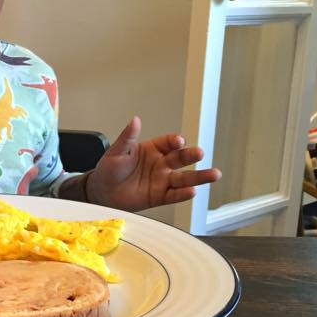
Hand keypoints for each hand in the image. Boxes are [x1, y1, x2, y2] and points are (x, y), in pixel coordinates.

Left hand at [85, 117, 220, 211]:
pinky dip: (183, 194)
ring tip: (214, 174)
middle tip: (200, 153)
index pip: (168, 142)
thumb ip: (127, 137)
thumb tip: (135, 120)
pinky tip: (193, 191)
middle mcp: (161, 164)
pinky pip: (174, 195)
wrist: (102, 192)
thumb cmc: (109, 169)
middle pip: (181, 158)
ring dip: (199, 176)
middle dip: (191, 155)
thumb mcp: (116, 151)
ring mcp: (162, 180)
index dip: (174, 141)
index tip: (179, 141)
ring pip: (184, 178)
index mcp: (152, 149)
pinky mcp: (160, 196)